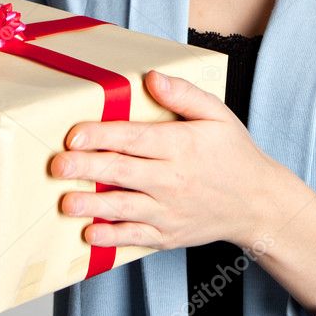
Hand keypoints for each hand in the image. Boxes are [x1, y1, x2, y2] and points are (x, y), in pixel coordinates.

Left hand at [48, 69, 278, 250]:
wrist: (258, 203)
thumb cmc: (234, 153)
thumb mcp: (217, 115)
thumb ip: (184, 94)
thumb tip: (152, 78)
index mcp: (181, 146)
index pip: (135, 138)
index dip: (102, 136)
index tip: (74, 135)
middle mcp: (173, 179)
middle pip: (123, 171)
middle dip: (87, 168)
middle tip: (57, 166)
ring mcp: (169, 210)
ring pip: (124, 207)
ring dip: (93, 205)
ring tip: (66, 202)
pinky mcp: (168, 234)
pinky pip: (136, 236)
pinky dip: (112, 237)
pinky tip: (89, 234)